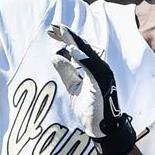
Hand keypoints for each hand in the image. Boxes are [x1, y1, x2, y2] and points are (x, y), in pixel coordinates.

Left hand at [48, 24, 135, 154]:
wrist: (102, 128)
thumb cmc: (89, 109)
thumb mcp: (73, 87)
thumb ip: (66, 72)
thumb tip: (55, 55)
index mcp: (94, 67)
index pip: (78, 48)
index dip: (65, 38)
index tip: (51, 30)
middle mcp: (100, 68)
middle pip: (82, 47)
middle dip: (66, 35)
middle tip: (52, 26)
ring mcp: (102, 75)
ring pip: (87, 53)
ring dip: (73, 42)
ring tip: (61, 31)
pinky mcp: (101, 84)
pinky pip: (91, 68)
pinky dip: (82, 59)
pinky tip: (71, 50)